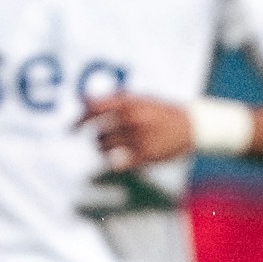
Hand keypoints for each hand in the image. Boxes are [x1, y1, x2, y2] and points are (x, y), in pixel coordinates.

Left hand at [83, 92, 197, 171]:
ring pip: (105, 148)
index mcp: (129, 103)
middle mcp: (131, 120)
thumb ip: (111, 99)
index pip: (93, 109)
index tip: (70, 130)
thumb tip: (80, 99)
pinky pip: (117, 163)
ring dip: (103, 148)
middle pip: (96, 132)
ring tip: (112, 145)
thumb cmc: (161, 112)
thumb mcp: (138, 99)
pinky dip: (115, 161)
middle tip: (88, 139)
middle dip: (92, 137)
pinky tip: (120, 158)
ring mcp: (138, 138)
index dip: (79, 119)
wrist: (193, 126)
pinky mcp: (145, 156)